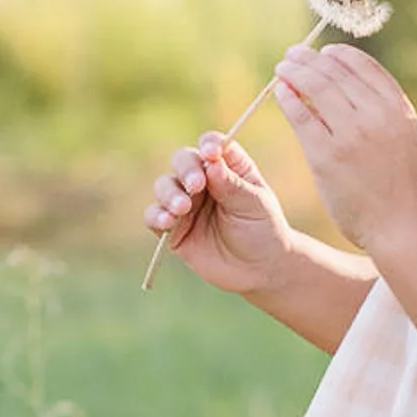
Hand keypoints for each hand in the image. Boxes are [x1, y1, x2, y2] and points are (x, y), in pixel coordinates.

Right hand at [145, 133, 293, 293]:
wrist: (258, 270)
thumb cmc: (262, 231)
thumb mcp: (254, 205)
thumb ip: (232, 185)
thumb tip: (211, 163)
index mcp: (228, 168)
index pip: (212, 146)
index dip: (209, 145)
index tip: (211, 154)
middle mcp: (203, 181)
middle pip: (183, 161)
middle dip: (186, 170)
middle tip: (196, 185)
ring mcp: (186, 204)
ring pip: (165, 186)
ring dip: (169, 193)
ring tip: (182, 208)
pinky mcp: (173, 229)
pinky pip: (154, 217)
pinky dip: (156, 216)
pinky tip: (167, 222)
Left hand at [272, 44, 416, 252]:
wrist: (402, 225)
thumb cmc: (399, 184)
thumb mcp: (400, 136)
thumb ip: (377, 110)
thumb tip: (339, 83)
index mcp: (397, 107)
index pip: (363, 64)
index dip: (338, 53)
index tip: (322, 52)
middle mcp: (376, 115)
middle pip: (334, 70)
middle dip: (309, 58)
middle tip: (293, 55)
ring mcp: (351, 134)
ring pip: (315, 86)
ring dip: (294, 71)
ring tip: (282, 69)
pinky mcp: (327, 156)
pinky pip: (301, 115)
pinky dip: (287, 98)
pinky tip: (280, 93)